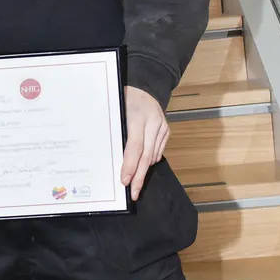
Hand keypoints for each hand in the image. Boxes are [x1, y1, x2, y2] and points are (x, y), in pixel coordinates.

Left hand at [120, 86, 169, 200]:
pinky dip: (150, 160)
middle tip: (134, 193)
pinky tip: (143, 166)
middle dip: (140, 177)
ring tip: (136, 185)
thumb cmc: (124, 98)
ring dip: (144, 171)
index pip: (134, 147)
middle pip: (146, 155)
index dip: (130, 166)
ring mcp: (162, 127)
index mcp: (137, 117)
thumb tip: (113, 157)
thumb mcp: (116, 112)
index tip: (125, 181)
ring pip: (153, 155)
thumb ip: (116, 132)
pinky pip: (158, 150)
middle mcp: (153, 123)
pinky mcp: (166, 130)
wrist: (145, 86)